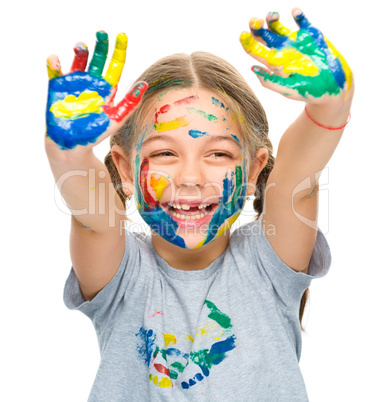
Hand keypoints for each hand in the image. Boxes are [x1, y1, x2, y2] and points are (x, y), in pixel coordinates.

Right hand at [46, 31, 147, 150]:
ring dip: (80, 50)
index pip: (115, 65)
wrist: (73, 144)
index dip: (119, 50)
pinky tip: (57, 62)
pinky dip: (54, 62)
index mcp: (107, 88)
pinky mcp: (57, 86)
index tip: (122, 36)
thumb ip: (130, 103)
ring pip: (78, 59)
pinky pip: (55, 69)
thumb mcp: (116, 119)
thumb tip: (144, 84)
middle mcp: (92, 82)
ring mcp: (74, 82)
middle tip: (103, 33)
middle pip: (98, 58)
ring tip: (81, 46)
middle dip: (101, 45)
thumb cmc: (95, 133)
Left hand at [240, 8, 353, 105]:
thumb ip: (270, 81)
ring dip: (272, 18)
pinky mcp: (310, 35)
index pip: (255, 51)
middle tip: (255, 21)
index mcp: (273, 63)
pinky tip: (294, 12)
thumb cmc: (308, 91)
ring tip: (272, 15)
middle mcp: (281, 50)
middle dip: (257, 27)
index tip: (243, 34)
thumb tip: (252, 69)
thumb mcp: (288, 89)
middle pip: (263, 35)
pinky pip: (302, 21)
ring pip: (278, 25)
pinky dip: (298, 14)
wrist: (333, 87)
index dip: (247, 42)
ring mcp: (294, 41)